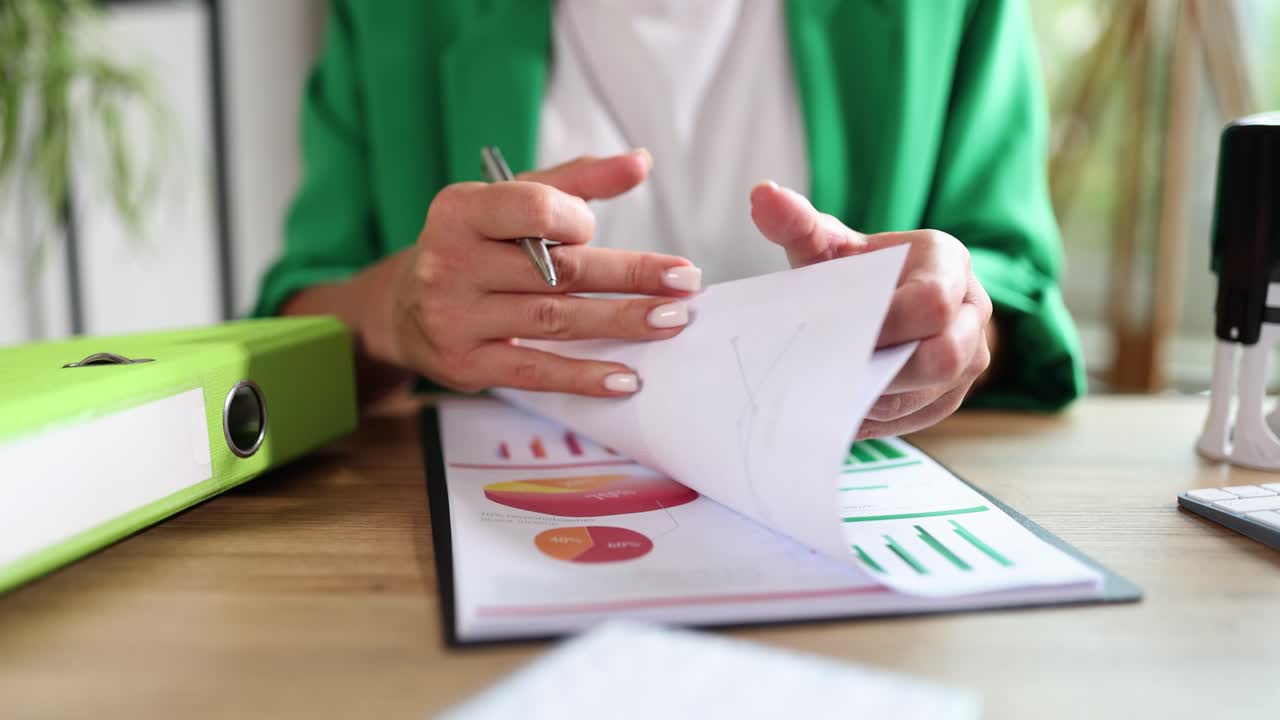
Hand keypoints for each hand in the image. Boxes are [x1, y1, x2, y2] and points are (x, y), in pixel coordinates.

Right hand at [366, 150, 701, 395]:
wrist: (405, 308)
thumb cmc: (474, 245)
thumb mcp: (510, 202)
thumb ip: (575, 181)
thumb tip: (640, 163)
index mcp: (460, 210)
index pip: (533, 209)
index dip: (577, 220)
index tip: (594, 232)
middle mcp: (451, 262)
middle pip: (558, 270)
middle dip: (630, 276)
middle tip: (685, 282)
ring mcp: (456, 317)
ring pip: (554, 320)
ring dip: (620, 322)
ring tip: (671, 321)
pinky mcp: (466, 365)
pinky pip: (535, 372)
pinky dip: (584, 376)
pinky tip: (626, 377)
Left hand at [749, 181, 993, 437]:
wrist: (877, 297)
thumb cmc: (854, 271)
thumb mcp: (827, 246)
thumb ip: (797, 222)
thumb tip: (763, 195)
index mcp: (946, 261)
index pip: (934, 302)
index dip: (889, 325)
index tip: (841, 334)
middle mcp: (971, 307)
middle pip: (946, 356)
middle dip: (888, 370)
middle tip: (837, 371)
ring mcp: (970, 353)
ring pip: (934, 393)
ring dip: (881, 399)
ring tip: (837, 390)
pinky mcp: (955, 391)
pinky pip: (924, 416)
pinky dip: (883, 417)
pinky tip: (848, 407)